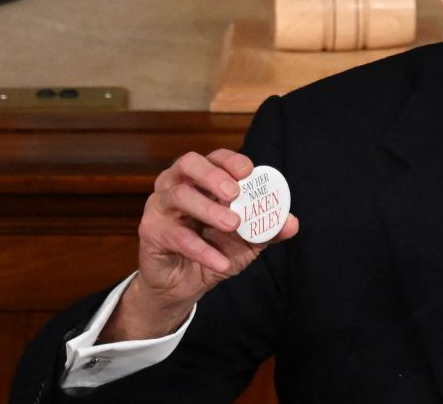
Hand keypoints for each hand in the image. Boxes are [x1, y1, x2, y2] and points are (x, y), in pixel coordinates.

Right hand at [100, 149, 299, 341]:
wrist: (186, 285)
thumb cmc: (215, 250)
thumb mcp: (247, 241)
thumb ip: (268, 229)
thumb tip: (292, 223)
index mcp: (202, 179)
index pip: (214, 157)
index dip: (230, 161)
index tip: (249, 172)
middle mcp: (176, 184)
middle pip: (188, 163)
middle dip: (213, 175)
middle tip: (235, 193)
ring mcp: (160, 206)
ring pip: (179, 195)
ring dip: (208, 209)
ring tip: (233, 225)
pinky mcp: (150, 231)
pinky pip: (176, 236)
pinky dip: (201, 249)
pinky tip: (221, 261)